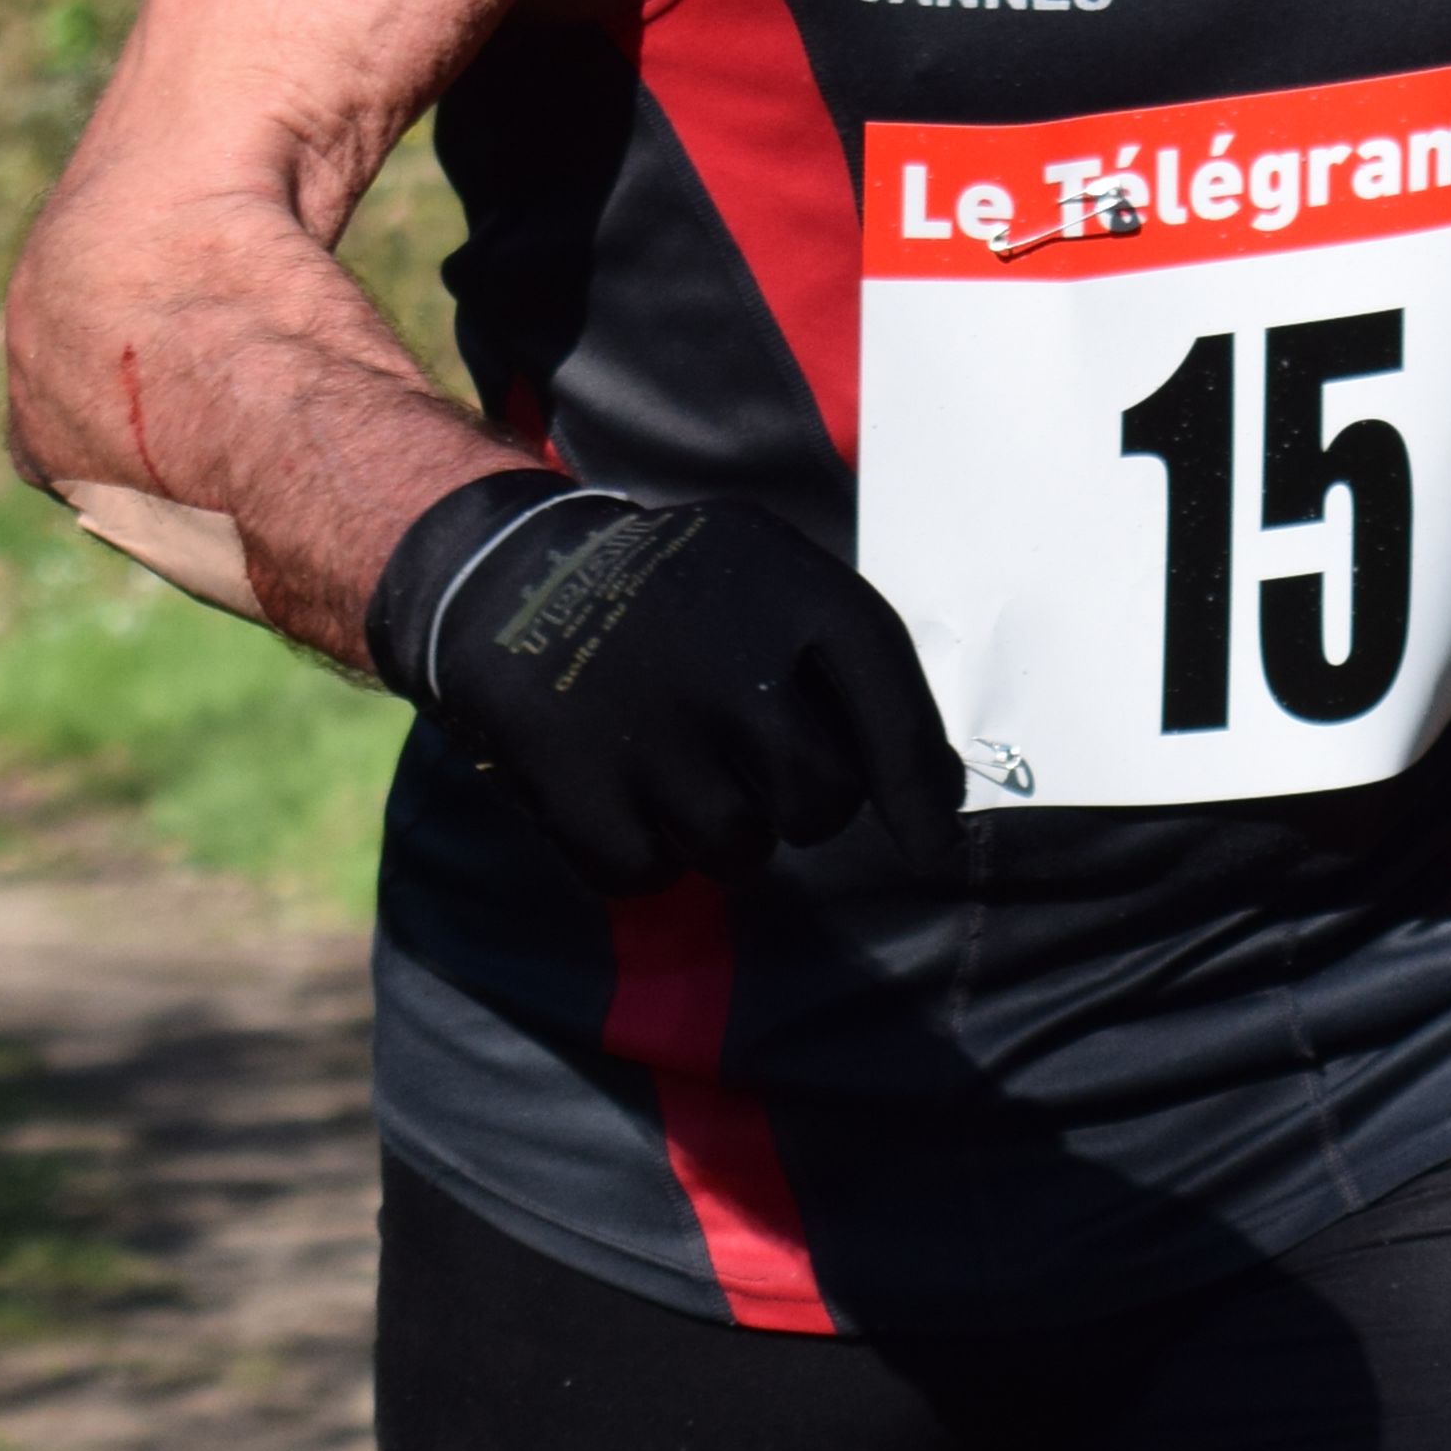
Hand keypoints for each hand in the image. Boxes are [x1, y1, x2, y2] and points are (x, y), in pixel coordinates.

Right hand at [366, 475, 961, 898]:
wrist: (510, 576)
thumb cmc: (680, 598)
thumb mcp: (778, 584)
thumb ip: (863, 675)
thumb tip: (940, 799)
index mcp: (791, 592)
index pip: (890, 706)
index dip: (918, 790)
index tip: (933, 851)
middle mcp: (729, 660)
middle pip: (820, 802)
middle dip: (801, 806)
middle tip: (750, 764)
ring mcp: (650, 726)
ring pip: (739, 851)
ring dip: (721, 835)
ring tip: (678, 769)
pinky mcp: (577, 784)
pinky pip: (649, 874)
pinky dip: (641, 855)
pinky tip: (620, 793)